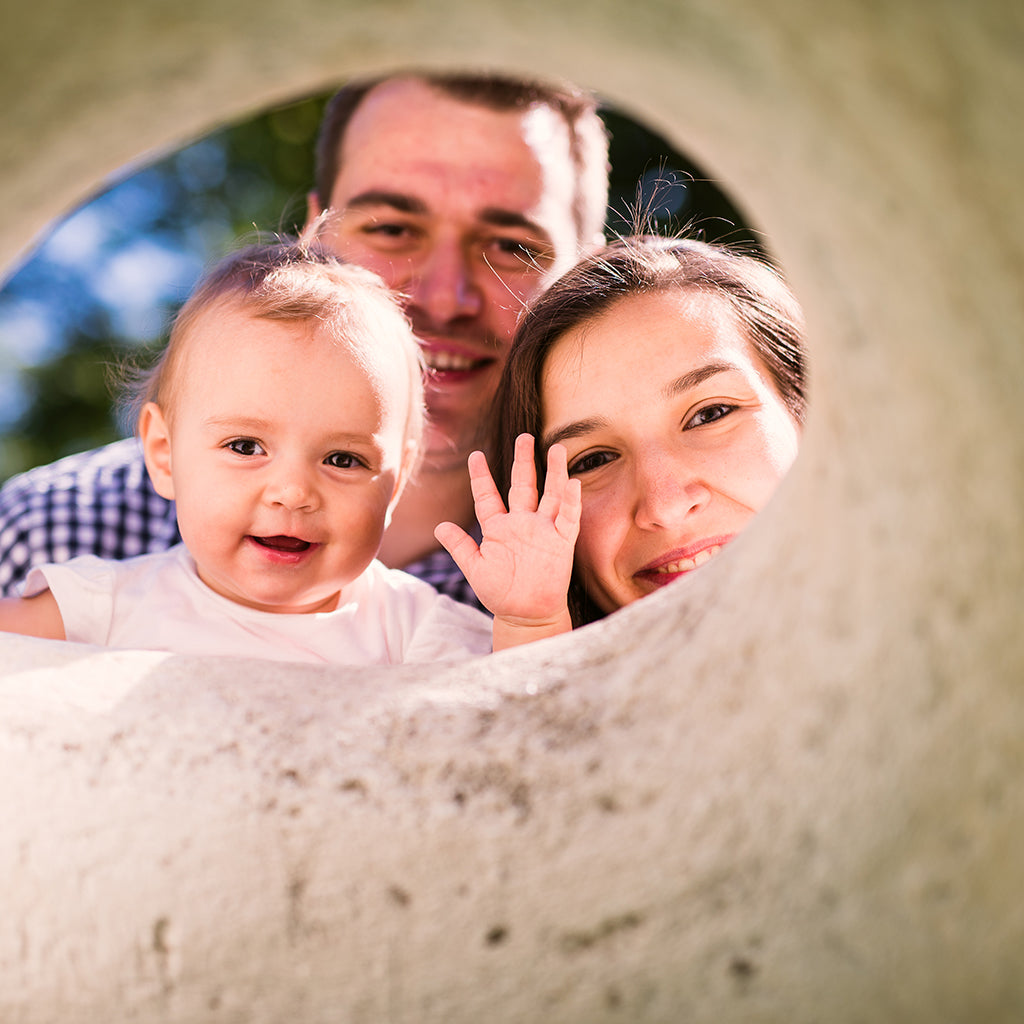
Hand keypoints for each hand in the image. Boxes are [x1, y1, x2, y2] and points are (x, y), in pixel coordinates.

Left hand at [435, 434, 580, 646]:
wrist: (525, 615)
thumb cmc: (500, 593)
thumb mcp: (475, 569)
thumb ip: (460, 546)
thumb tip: (439, 527)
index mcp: (498, 528)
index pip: (488, 496)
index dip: (482, 476)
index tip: (476, 455)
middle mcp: (522, 523)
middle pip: (523, 485)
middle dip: (523, 461)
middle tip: (524, 436)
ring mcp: (543, 531)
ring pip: (550, 495)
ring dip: (555, 473)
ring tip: (558, 449)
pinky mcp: (561, 543)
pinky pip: (567, 519)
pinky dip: (570, 502)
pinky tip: (572, 483)